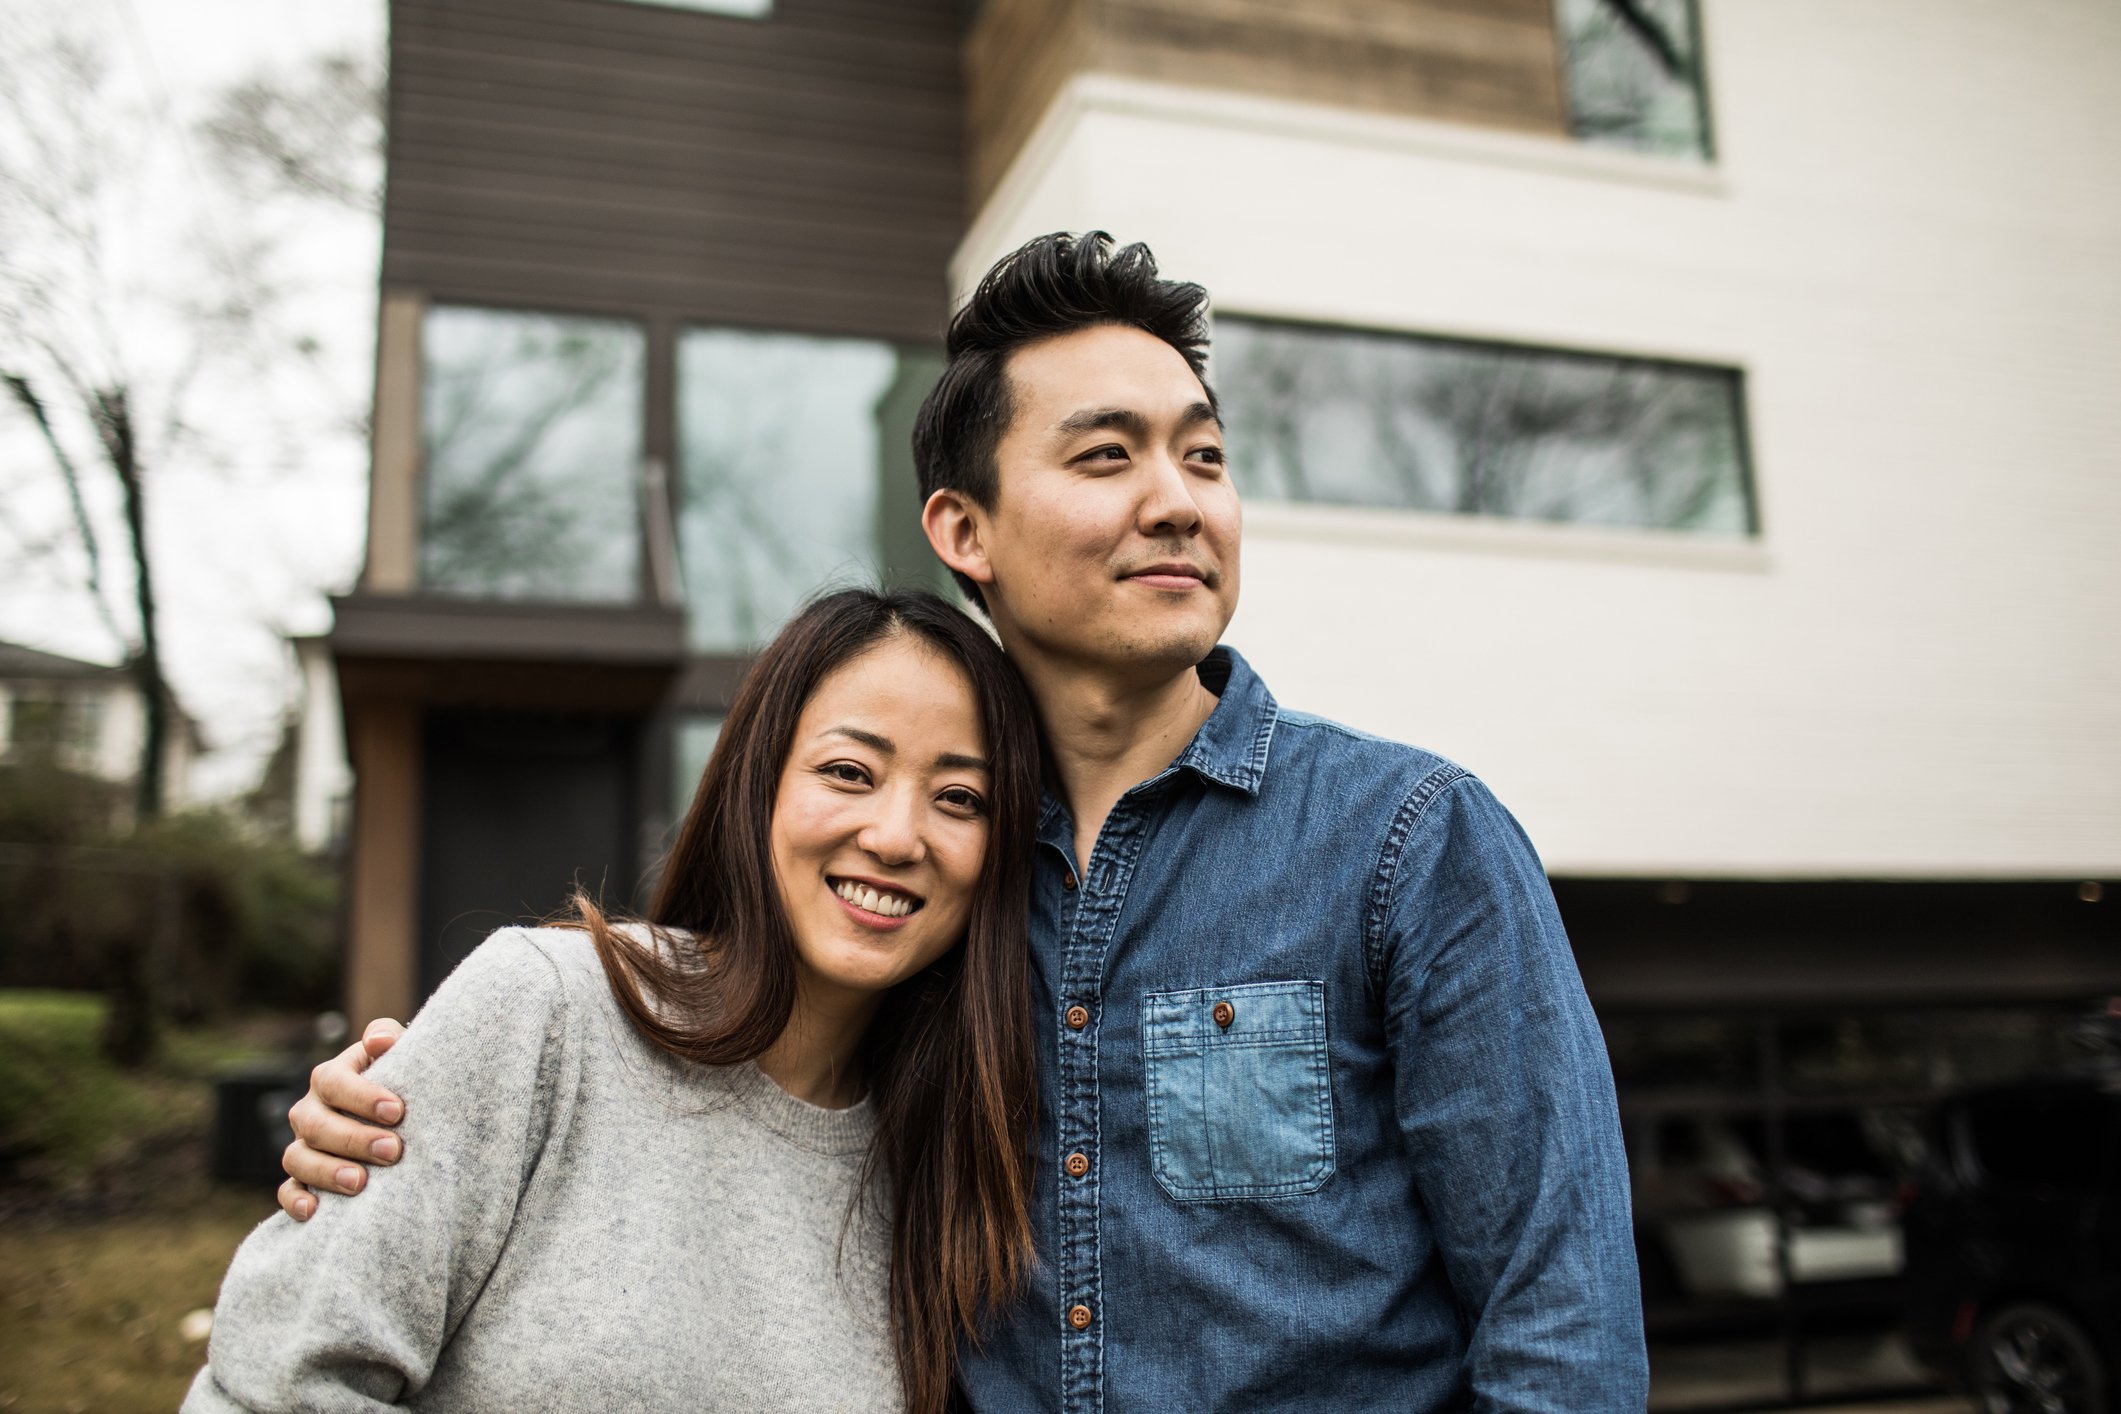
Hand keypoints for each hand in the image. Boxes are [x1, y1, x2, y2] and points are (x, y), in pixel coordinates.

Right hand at [277, 1018, 407, 1219]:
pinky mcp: (302, 1178)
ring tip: (361, 1183)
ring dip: (326, 1172)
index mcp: (331, 1078)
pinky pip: (287, 1191)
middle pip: (315, 1124)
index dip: (361, 1096)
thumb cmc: (400, 1082)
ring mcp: (303, 1145)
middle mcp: (310, 1111)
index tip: (397, 1111)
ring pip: (298, 1158)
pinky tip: (315, 1211)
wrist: (399, 1119)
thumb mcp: (400, 1054)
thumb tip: (382, 1040)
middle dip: (353, 1139)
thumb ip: (390, 1037)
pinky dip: (295, 1201)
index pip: (333, 1082)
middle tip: (393, 1151)